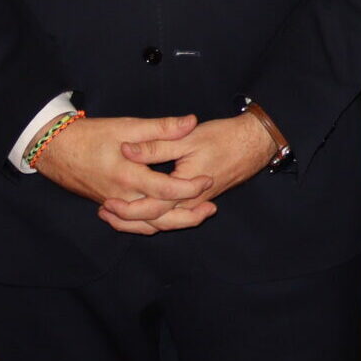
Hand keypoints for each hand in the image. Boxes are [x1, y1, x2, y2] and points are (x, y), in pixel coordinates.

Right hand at [32, 114, 217, 233]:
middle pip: (160, 217)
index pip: (167, 190)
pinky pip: (132, 223)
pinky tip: (165, 220)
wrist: (54, 148)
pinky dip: (150, 225)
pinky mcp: (109, 204)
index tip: (209, 178)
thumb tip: (191, 122)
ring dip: (173, 224)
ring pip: (146, 225)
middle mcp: (122, 196)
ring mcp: (114, 203)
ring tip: (197, 216)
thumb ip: (161, 128)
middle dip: (189, 216)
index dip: (191, 187)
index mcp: (128, 176)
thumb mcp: (127, 126)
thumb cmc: (90, 135)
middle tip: (211, 208)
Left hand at [100, 113, 279, 233]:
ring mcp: (197, 203)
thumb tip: (127, 150)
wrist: (255, 143)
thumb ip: (156, 145)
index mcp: (186, 189)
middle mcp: (191, 202)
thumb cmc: (224, 138)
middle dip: (128, 221)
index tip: (106, 203)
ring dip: (140, 221)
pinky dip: (155, 216)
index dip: (127, 208)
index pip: (151, 208)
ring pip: (165, 222)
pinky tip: (142, 208)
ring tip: (115, 215)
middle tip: (105, 212)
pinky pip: (174, 215)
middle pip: (156, 222)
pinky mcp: (199, 199)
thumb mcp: (188, 138)